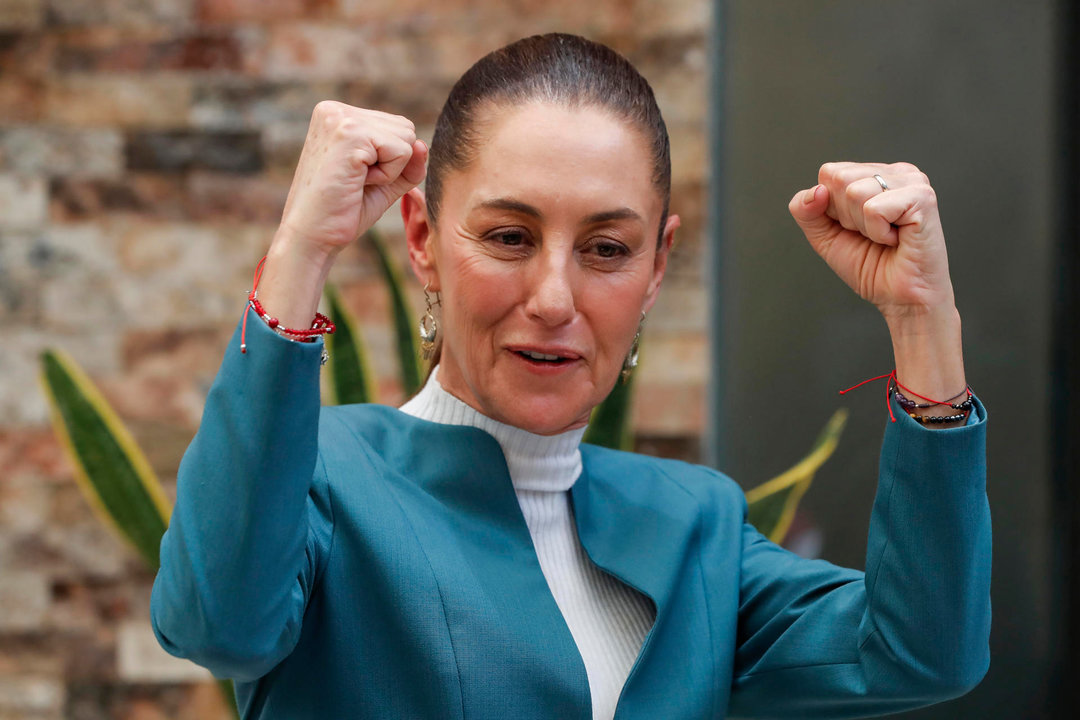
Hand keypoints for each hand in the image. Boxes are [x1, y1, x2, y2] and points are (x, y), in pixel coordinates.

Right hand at [256, 103, 426, 327]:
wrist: (311, 237)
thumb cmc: (343, 212)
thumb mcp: (385, 182)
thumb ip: (408, 162)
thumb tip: (423, 144)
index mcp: (338, 115)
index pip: (397, 127)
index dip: (389, 162)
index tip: (355, 177)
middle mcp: (336, 109)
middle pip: (406, 129)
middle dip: (392, 164)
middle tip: (356, 182)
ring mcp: (341, 118)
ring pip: (407, 138)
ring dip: (390, 171)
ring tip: (355, 182)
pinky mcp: (350, 134)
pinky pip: (402, 152)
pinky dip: (387, 176)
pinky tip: (356, 183)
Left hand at [788, 162, 954, 320]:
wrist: (901, 298)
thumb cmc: (871, 266)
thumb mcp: (824, 235)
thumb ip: (806, 210)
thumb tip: (816, 190)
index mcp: (874, 174)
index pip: (829, 173)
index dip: (830, 208)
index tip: (855, 228)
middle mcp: (894, 172)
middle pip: (838, 178)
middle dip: (845, 216)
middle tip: (871, 234)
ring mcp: (912, 181)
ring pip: (854, 192)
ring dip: (862, 226)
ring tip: (885, 237)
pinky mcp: (922, 197)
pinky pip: (873, 209)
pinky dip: (877, 233)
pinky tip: (896, 239)